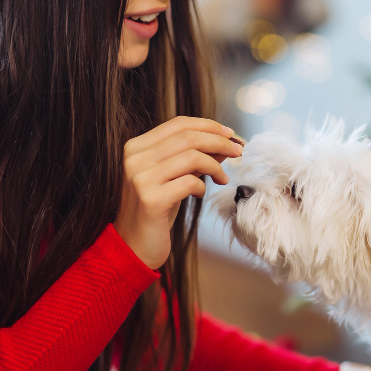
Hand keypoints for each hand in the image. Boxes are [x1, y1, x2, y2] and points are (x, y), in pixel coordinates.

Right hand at [115, 116, 241, 268]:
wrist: (133, 246)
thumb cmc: (156, 210)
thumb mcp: (174, 177)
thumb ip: (195, 157)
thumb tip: (225, 141)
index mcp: (136, 147)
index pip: (178, 124)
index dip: (208, 125)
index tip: (229, 134)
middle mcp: (135, 159)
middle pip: (188, 137)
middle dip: (219, 142)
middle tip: (237, 151)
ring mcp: (141, 179)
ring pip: (192, 157)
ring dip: (215, 166)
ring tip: (222, 178)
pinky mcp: (151, 200)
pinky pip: (190, 182)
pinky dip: (202, 187)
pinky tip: (200, 194)